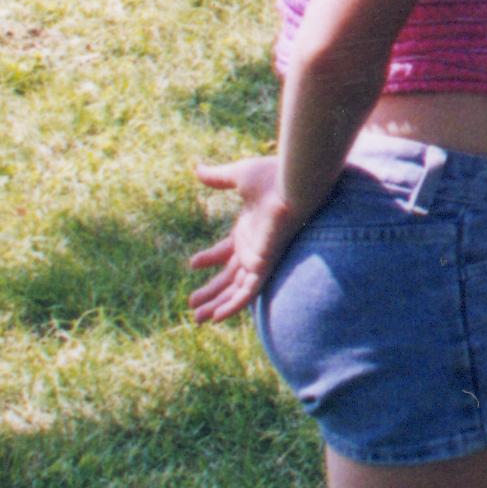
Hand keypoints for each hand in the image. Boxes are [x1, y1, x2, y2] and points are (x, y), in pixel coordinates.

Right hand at [187, 154, 291, 323]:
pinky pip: (248, 292)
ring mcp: (259, 258)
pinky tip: (217, 318)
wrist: (294, 182)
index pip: (226, 252)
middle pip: (229, 276)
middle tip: (192, 303)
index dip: (209, 259)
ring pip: (236, 290)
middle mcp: (254, 248)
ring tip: (197, 318)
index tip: (192, 264)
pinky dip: (233, 306)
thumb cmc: (273, 176)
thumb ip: (218, 177)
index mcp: (248, 230)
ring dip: (217, 305)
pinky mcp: (264, 265)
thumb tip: (197, 170)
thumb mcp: (239, 176)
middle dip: (211, 291)